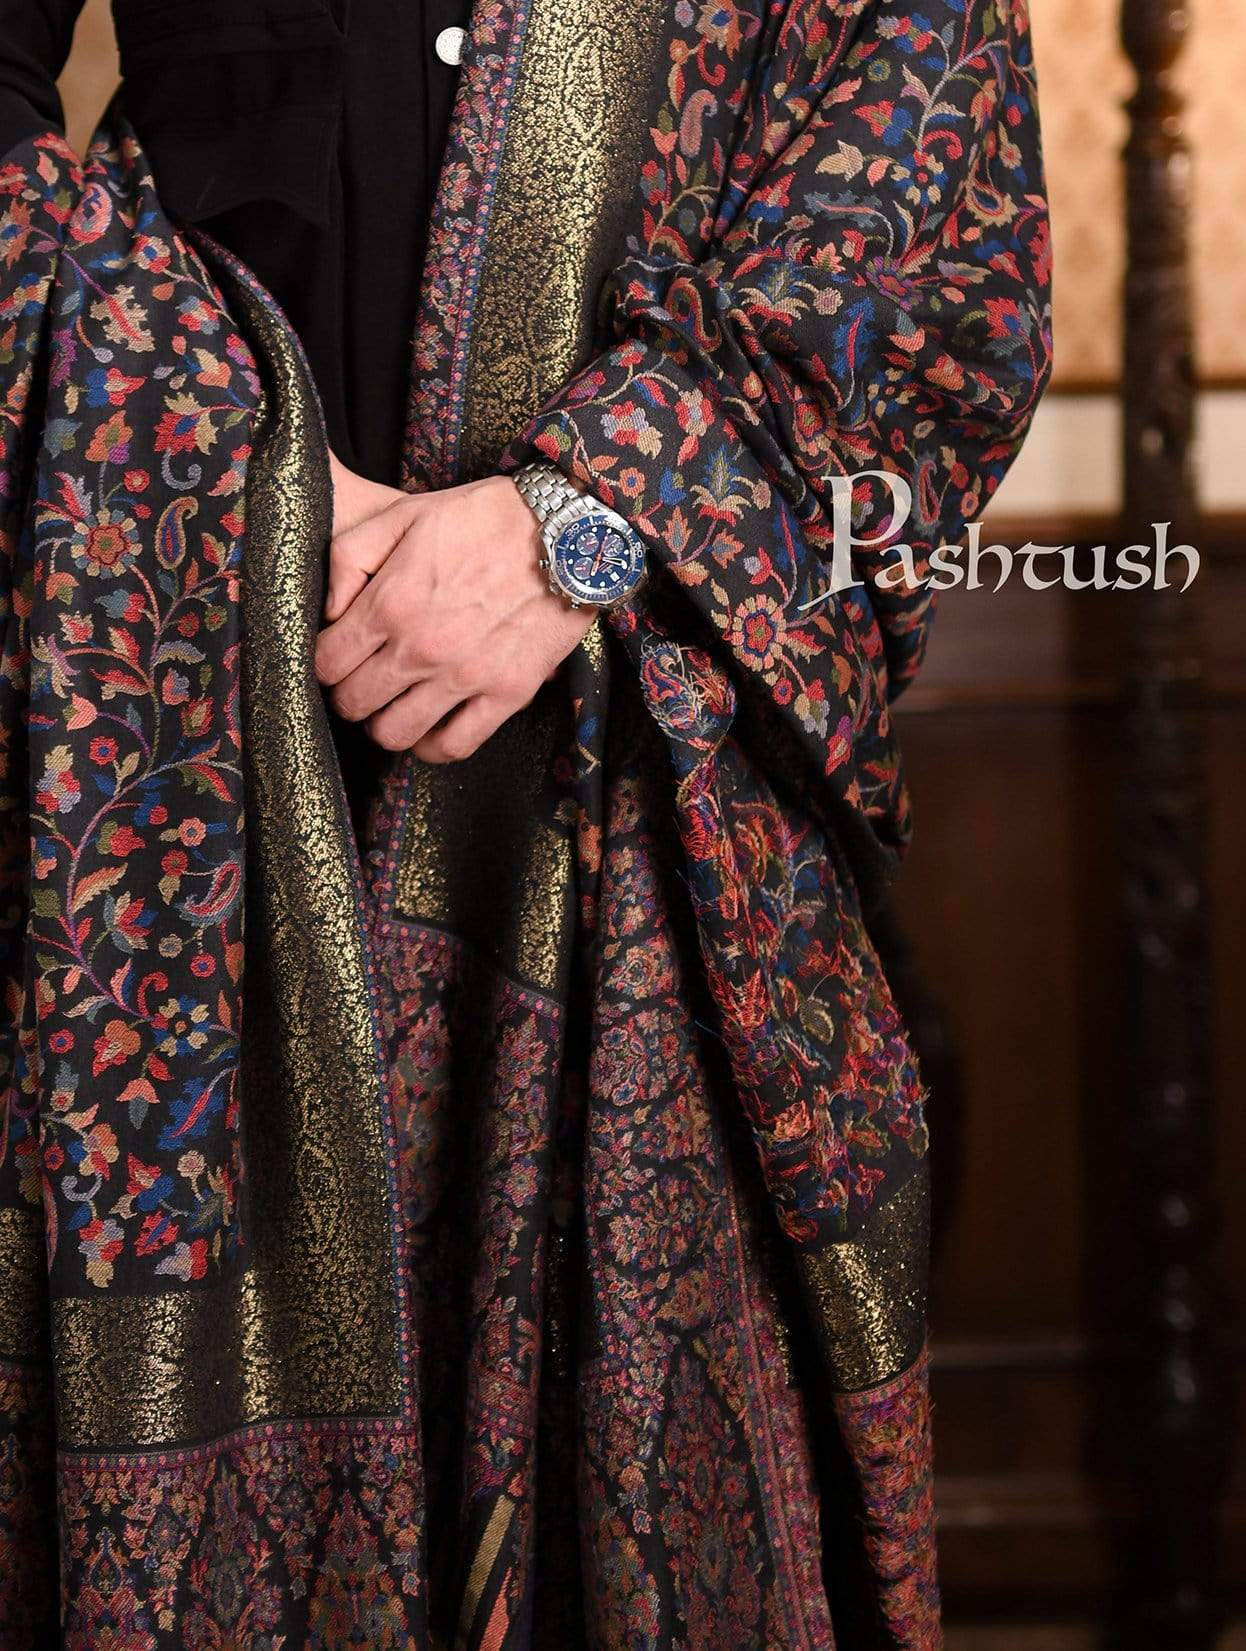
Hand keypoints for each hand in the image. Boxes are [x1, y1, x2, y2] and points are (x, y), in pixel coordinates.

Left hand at [315, 457, 594, 761]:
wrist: (565, 530)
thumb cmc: (482, 518)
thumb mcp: (402, 515)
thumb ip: (350, 557)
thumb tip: (329, 610)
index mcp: (390, 604)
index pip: (326, 664)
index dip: (325, 663)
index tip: (339, 657)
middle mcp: (421, 648)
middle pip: (354, 704)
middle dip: (350, 695)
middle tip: (365, 681)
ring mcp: (465, 676)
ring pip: (395, 734)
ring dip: (386, 724)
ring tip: (396, 705)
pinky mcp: (506, 693)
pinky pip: (455, 746)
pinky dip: (433, 747)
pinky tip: (431, 728)